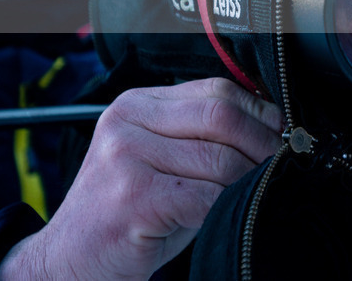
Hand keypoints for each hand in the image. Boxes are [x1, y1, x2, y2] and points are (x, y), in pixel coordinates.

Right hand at [0, 78, 282, 279]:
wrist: (68, 262)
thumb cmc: (126, 215)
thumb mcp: (160, 162)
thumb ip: (200, 138)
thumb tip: (272, 129)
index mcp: (135, 103)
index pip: (215, 90)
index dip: (259, 112)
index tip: (283, 133)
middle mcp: (127, 120)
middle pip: (222, 115)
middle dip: (263, 144)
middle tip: (283, 166)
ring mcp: (127, 156)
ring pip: (221, 160)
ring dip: (249, 182)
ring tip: (254, 196)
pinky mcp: (135, 196)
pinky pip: (206, 197)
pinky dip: (226, 209)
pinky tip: (223, 217)